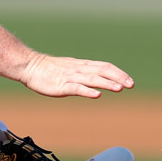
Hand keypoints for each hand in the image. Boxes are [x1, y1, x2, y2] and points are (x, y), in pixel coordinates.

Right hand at [19, 52, 134, 98]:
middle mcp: (79, 69)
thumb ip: (83, 73)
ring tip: (120, 88)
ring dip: (107, 83)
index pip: (104, 66)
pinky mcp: (61, 85)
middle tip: (131, 84)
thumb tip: (97, 80)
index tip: (129, 81)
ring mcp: (70, 77)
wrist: (29, 66)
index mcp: (82, 65)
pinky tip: (97, 94)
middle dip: (118, 77)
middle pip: (102, 71)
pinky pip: (76, 88)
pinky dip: (88, 91)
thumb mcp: (70, 69)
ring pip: (92, 79)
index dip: (118, 73)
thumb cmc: (49, 70)